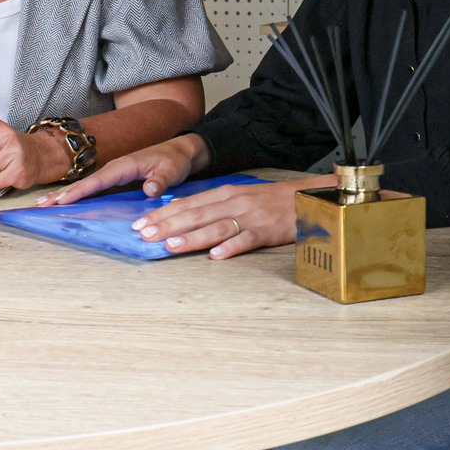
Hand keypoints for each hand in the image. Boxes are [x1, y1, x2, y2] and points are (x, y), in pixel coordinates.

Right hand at [38, 134, 209, 206]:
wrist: (180, 150)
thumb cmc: (175, 159)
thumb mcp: (172, 169)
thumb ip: (161, 180)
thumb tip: (150, 190)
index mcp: (124, 166)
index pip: (97, 181)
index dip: (79, 191)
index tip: (61, 201)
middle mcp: (114, 169)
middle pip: (83, 183)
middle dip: (62, 194)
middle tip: (40, 205)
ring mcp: (113, 174)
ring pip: (84, 186)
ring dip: (64, 195)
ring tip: (43, 204)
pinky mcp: (115, 180)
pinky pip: (92, 189)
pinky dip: (76, 195)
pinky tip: (64, 203)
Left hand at [131, 178, 326, 259]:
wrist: (309, 198)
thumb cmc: (272, 201)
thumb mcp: (240, 197)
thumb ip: (214, 206)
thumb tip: (183, 214)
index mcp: (226, 194)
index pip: (188, 203)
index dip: (162, 213)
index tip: (140, 223)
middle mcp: (234, 202)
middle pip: (196, 214)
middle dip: (168, 225)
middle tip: (145, 235)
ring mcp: (251, 216)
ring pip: (216, 227)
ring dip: (192, 237)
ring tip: (171, 245)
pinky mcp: (268, 230)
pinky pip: (247, 239)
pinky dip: (231, 246)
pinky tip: (216, 255)